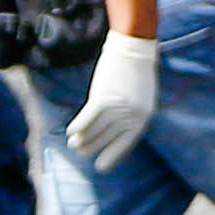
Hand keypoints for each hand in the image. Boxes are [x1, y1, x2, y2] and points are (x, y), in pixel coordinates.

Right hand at [66, 26, 163, 173]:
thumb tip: (115, 129)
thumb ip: (131, 113)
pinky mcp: (103, 98)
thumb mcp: (141, 96)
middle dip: (94, 147)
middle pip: (108, 137)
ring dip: (82, 139)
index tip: (102, 166)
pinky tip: (70, 132)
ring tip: (73, 146)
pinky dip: (79, 125)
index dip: (113, 155)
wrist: (134, 48)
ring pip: (96, 129)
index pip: (126, 142)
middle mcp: (131, 115)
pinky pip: (88, 117)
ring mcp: (117, 107)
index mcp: (144, 116)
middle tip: (82, 154)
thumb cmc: (137, 71)